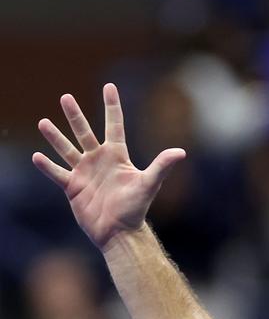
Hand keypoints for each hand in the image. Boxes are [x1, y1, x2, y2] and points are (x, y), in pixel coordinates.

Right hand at [33, 83, 185, 249]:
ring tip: (43, 122)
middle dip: (75, 115)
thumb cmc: (136, 209)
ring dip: (55, 137)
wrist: (120, 233)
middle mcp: (99, 160)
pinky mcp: (73, 187)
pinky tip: (37, 156)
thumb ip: (162, 166)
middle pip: (84, 132)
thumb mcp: (149, 184)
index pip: (114, 125)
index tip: (109, 86)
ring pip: (67, 150)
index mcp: (117, 156)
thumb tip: (181, 152)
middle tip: (66, 97)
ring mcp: (84, 173)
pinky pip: (57, 173)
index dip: (112, 106)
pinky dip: (47, 166)